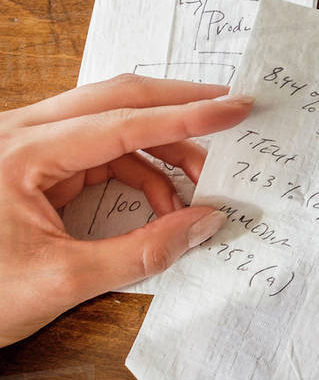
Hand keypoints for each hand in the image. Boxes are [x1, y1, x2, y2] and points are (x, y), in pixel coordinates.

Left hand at [0, 74, 253, 346]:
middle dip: (178, 106)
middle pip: (115, 98)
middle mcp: (19, 134)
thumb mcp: (64, 281)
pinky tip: (164, 202)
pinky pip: (98, 152)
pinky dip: (138, 171)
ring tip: (202, 179)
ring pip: (108, 122)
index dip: (188, 117)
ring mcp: (23, 146)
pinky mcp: (30, 166)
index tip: (234, 109)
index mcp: (21, 153)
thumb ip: (143, 251)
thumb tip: (205, 224)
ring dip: (160, 146)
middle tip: (230, 111)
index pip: (124, 122)